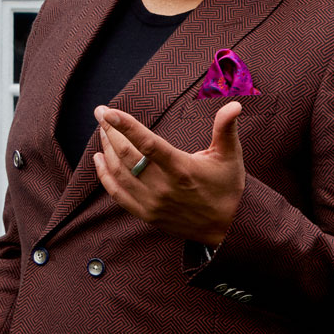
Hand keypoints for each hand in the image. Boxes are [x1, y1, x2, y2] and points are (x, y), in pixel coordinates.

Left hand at [91, 101, 245, 247]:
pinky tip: (99, 159)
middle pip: (126, 155)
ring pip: (119, 173)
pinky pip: (117, 194)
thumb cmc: (227, 187)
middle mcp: (164, 187)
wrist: (227, 228)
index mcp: (182, 169)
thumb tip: (235, 104)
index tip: (109, 112)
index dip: (126, 126)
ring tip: (103, 131)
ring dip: (106, 149)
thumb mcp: (230, 156)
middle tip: (101, 113)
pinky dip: (104, 175)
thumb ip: (226, 128)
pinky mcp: (146, 214)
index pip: (148, 144)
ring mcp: (152, 203)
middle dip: (110, 131)